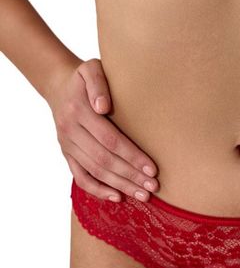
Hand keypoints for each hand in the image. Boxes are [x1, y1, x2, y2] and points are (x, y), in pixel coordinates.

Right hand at [47, 57, 159, 201]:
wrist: (58, 86)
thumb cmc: (84, 79)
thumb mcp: (91, 69)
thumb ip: (98, 83)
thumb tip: (103, 106)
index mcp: (79, 111)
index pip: (111, 140)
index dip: (132, 156)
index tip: (152, 169)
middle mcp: (71, 131)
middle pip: (105, 160)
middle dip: (131, 176)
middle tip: (153, 187)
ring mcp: (67, 146)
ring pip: (96, 172)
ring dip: (121, 185)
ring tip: (143, 196)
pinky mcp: (67, 155)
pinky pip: (81, 177)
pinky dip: (98, 190)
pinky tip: (117, 197)